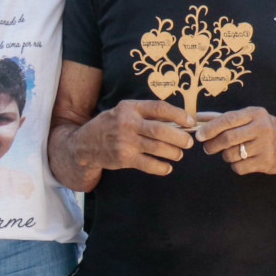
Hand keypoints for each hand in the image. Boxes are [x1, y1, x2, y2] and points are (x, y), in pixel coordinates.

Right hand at [74, 99, 195, 175]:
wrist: (85, 144)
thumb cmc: (111, 125)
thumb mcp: (124, 111)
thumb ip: (145, 113)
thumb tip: (177, 120)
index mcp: (130, 108)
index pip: (159, 108)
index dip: (179, 115)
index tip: (190, 122)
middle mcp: (127, 123)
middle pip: (160, 130)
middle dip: (179, 137)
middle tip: (189, 142)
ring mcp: (125, 142)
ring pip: (157, 148)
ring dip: (173, 153)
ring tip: (178, 154)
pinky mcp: (123, 158)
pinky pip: (148, 164)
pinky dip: (161, 167)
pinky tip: (167, 167)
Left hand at [194, 107, 275, 174]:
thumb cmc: (264, 129)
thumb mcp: (249, 118)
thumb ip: (223, 117)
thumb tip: (197, 117)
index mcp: (255, 114)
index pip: (228, 119)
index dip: (210, 128)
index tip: (198, 135)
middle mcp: (262, 128)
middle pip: (228, 138)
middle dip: (212, 145)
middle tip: (207, 148)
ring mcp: (265, 146)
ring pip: (232, 154)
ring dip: (225, 155)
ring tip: (230, 153)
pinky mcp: (266, 162)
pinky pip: (239, 167)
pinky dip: (235, 166)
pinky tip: (241, 161)